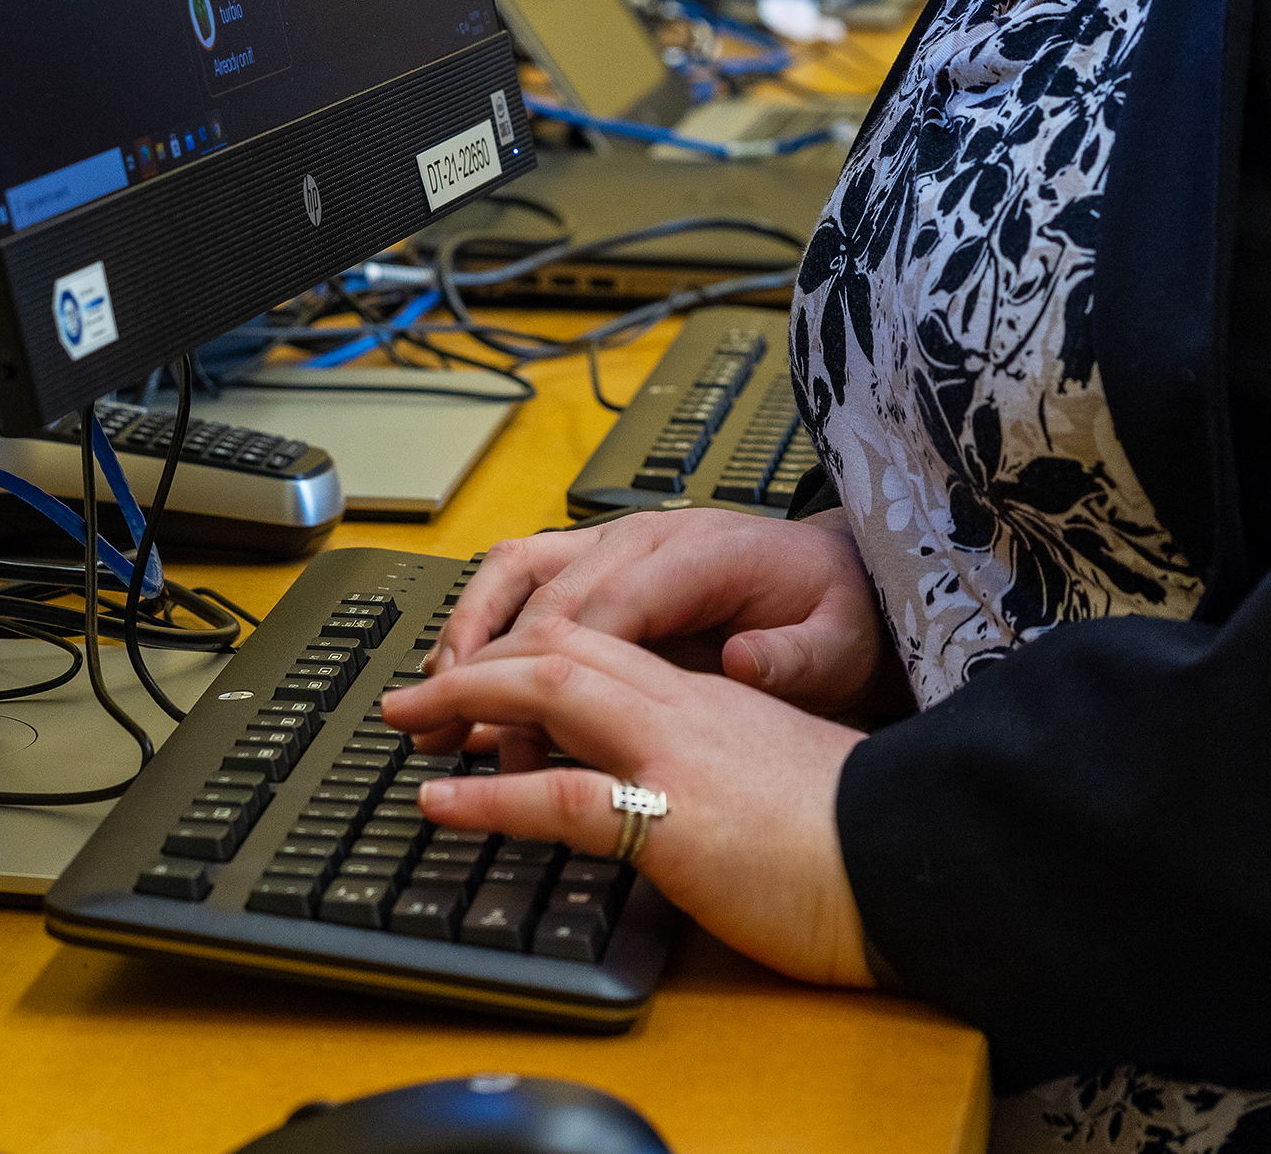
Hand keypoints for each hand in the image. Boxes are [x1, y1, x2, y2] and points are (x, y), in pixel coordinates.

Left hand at [381, 615, 875, 987]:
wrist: (920, 859)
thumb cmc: (857, 833)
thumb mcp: (776, 771)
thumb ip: (721, 755)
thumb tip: (682, 777)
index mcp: (712, 696)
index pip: (600, 644)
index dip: (529, 651)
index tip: (482, 679)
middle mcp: (686, 706)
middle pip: (560, 647)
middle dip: (476, 661)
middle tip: (415, 695)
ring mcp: (676, 755)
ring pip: (550, 691)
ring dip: (466, 702)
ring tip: (409, 724)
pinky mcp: (675, 818)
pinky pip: (560, 795)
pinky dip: (488, 798)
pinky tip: (442, 805)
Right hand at [414, 509, 891, 736]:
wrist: (836, 574)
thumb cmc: (831, 612)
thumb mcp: (837, 643)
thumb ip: (795, 660)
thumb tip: (744, 663)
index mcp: (696, 555)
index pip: (604, 609)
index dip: (552, 669)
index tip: (518, 731)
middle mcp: (642, 539)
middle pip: (545, 594)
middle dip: (488, 661)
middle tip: (443, 722)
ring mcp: (615, 544)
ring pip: (515, 572)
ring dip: (467, 632)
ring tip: (433, 696)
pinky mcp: (601, 562)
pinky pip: (523, 578)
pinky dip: (483, 622)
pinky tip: (459, 673)